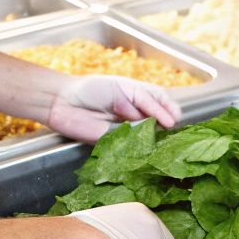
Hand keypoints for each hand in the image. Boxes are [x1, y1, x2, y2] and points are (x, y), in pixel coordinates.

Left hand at [48, 75, 181, 142]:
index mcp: (138, 96)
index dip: (170, 109)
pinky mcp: (116, 145)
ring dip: (155, 138)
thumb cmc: (91, 89)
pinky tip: (147, 149)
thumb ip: (143, 102)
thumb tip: (162, 119)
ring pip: (148, 136)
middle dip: (166, 125)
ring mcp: (126, 129)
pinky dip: (141, 149)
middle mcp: (135, 113)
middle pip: (158, 120)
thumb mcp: (122, 88)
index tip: (174, 118)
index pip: (161, 101)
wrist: (64, 102)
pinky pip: (133, 148)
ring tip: (162, 139)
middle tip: (172, 130)